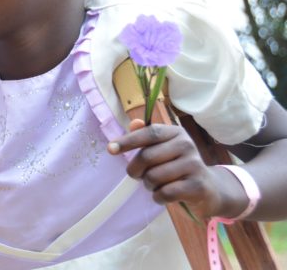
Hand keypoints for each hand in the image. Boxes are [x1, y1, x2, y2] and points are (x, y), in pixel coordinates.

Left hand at [107, 119, 246, 217]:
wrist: (209, 189)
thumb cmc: (177, 167)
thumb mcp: (164, 149)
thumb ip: (146, 136)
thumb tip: (134, 122)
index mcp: (176, 133)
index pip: (149, 133)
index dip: (128, 141)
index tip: (110, 149)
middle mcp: (187, 145)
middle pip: (147, 157)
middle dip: (135, 170)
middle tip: (138, 176)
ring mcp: (194, 165)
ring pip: (154, 177)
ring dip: (148, 185)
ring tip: (156, 185)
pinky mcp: (198, 186)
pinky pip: (165, 193)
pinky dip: (158, 197)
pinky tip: (163, 196)